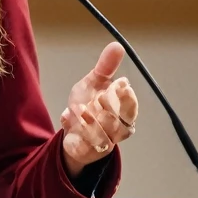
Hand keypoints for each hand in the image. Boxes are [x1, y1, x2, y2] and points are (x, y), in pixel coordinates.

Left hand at [59, 42, 137, 178]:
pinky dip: (74, 131)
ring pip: (102, 137)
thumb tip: (117, 45)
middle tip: (99, 97)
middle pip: (118, 124)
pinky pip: (84, 146)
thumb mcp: (94, 82)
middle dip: (108, 109)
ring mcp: (103, 143)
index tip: (120, 84)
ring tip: (78, 108)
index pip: (131, 108)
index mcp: (124, 113)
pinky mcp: (88, 152)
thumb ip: (106, 67)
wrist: (72, 127)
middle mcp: (117, 131)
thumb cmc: (89, 103)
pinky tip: (66, 117)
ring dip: (90, 122)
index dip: (128, 98)